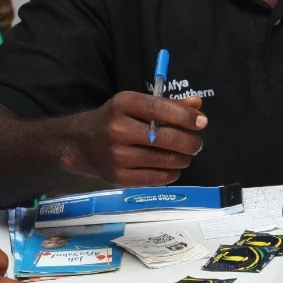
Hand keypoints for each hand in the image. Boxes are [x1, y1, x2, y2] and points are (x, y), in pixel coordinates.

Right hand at [61, 93, 206, 185]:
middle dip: (191, 142)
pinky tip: (173, 166)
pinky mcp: (118, 177)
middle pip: (166, 138)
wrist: (80, 144)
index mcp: (122, 105)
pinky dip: (173, 173)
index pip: (159, 109)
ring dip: (184, 158)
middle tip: (197, 143)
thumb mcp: (136, 105)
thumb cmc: (115, 119)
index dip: (185, 116)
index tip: (202, 122)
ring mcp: (116, 156)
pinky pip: (157, 178)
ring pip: (166, 160)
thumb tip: (197, 105)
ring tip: (185, 154)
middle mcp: (117, 130)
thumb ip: (168, 104)